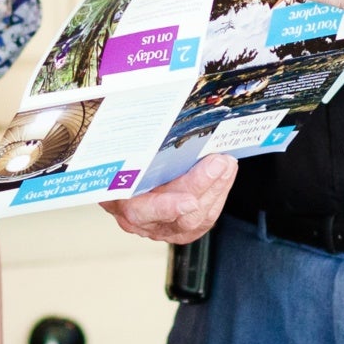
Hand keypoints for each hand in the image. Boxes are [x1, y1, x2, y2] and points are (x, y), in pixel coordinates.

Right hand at [103, 154, 235, 244]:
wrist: (117, 176)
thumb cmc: (117, 159)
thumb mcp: (117, 148)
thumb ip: (133, 141)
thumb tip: (147, 115)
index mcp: (118, 200)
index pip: (141, 211)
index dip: (166, 209)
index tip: (190, 201)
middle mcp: (139, 219)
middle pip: (178, 216)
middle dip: (202, 186)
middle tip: (218, 163)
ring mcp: (161, 227)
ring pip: (195, 218)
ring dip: (216, 189)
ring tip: (226, 164)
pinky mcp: (180, 228)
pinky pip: (204, 218)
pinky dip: (218, 195)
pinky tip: (225, 176)